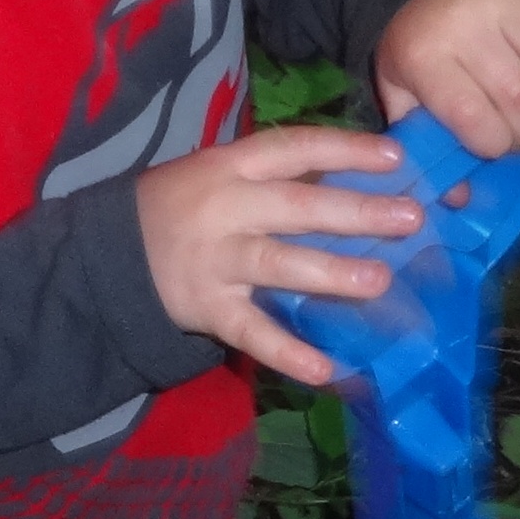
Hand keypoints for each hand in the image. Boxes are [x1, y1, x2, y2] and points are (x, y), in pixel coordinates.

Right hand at [137, 123, 422, 383]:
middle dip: (357, 211)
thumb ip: (280, 179)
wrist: (108, 255)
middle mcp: (226, 208)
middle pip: (297, 206)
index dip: (346, 151)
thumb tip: (360, 182)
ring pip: (279, 264)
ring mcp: (216, 260)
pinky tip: (328, 370)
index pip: (295, 148)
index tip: (396, 158)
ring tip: (380, 282)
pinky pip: (253, 333)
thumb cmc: (182, 207)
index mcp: (232, 165)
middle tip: (411, 218)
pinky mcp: (208, 309)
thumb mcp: (222, 175)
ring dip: (331, 273)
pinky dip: (288, 352)